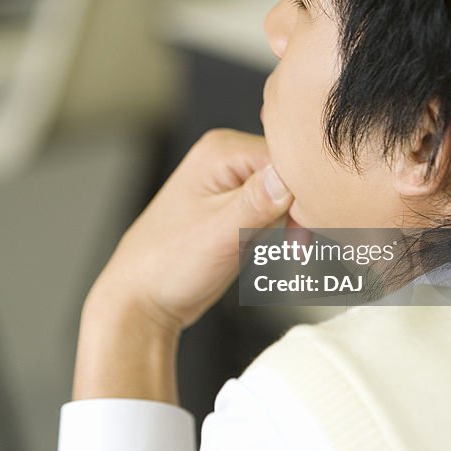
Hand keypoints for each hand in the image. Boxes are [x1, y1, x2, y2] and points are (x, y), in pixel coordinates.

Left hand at [89, 128, 293, 337]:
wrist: (144, 299)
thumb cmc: (168, 265)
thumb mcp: (218, 234)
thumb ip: (256, 202)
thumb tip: (289, 176)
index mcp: (220, 151)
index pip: (285, 156)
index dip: (302, 191)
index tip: (306, 226)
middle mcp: (228, 158)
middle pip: (290, 172)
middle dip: (300, 208)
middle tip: (298, 243)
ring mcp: (234, 181)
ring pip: (289, 192)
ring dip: (295, 221)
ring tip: (290, 247)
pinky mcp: (239, 205)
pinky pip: (279, 207)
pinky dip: (285, 228)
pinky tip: (280, 245)